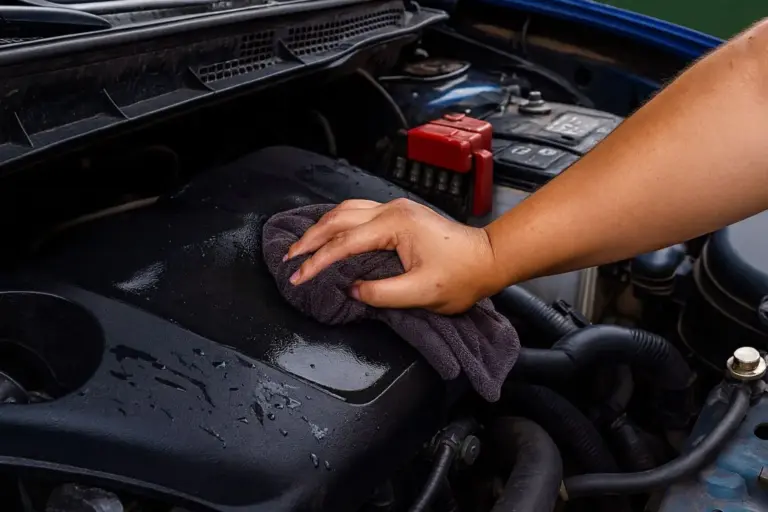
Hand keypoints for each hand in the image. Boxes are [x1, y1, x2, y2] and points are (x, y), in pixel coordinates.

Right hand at [285, 198, 499, 313]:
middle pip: (338, 218)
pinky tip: (329, 233)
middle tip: (289, 259)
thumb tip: (352, 290)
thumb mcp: (422, 292)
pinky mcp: (400, 214)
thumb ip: (382, 293)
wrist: (488, 259)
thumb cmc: (462, 276)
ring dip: (322, 227)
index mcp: (394, 225)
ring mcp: (396, 209)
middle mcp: (391, 210)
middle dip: (310, 239)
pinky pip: (359, 212)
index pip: (344, 242)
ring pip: (346, 210)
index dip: (317, 261)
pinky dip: (338, 223)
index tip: (299, 277)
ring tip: (302, 246)